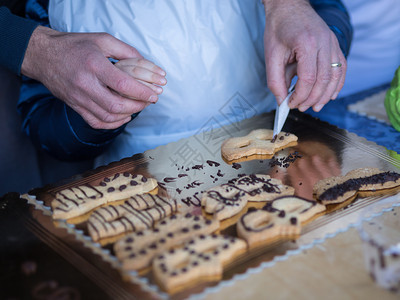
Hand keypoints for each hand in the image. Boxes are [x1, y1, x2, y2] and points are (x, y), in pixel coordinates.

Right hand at [21, 26, 165, 128]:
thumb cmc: (74, 46)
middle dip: (138, 106)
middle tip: (148, 101)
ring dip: (128, 115)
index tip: (154, 94)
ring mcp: (78, 98)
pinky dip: (113, 124)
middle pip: (116, 105)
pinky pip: (96, 122)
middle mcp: (85, 84)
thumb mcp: (102, 40)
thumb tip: (148, 65)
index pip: (122, 84)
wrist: (43, 55)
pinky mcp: (75, 106)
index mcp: (94, 65)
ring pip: (107, 117)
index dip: (141, 92)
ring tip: (138, 107)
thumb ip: (126, 51)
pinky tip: (123, 116)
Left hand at [262, 0, 345, 111]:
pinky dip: (337, 84)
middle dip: (312, 98)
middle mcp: (324, 43)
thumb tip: (281, 101)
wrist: (289, 7)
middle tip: (301, 107)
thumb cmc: (279, 29)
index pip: (308, 78)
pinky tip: (329, 95)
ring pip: (336, 76)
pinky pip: (341, 68)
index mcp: (307, 44)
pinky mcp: (335, 45)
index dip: (300, 96)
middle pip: (324, 80)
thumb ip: (275, 81)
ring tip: (315, 106)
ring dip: (326, 95)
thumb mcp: (271, 56)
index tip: (291, 104)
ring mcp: (332, 43)